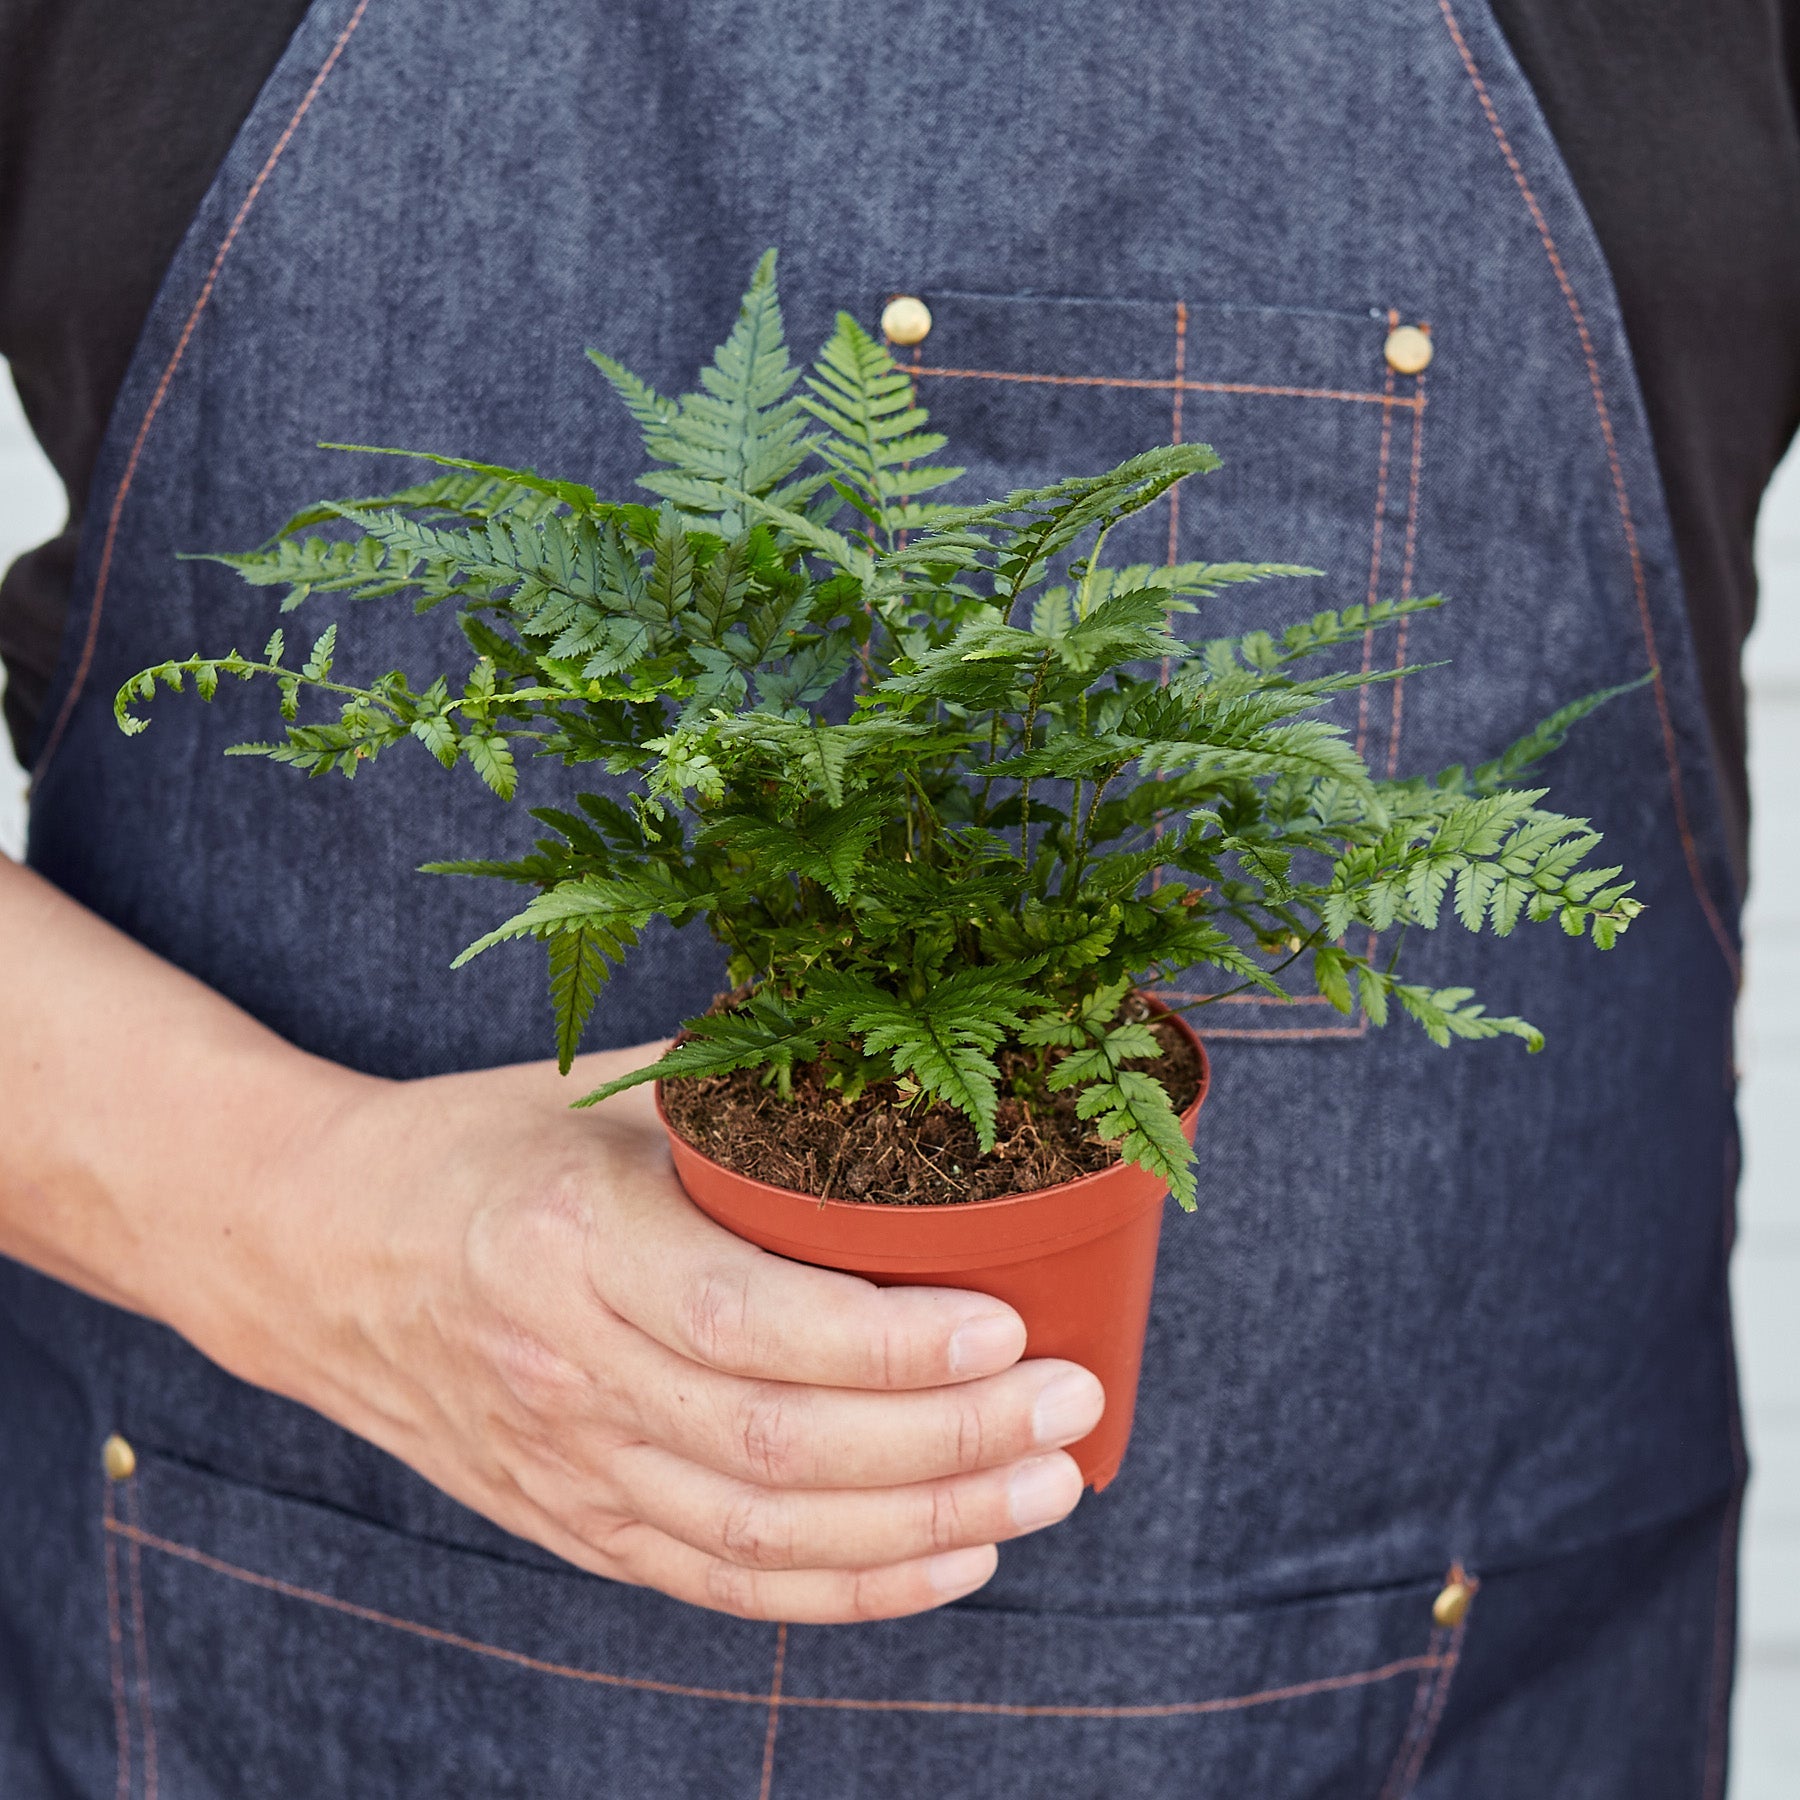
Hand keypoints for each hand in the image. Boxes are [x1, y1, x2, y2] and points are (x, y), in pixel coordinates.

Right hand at [0, 862, 1097, 1622]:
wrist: (307, 1249)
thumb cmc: (470, 1147)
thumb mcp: (591, 1092)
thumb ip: (736, 1094)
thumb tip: (901, 1057)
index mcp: (570, 1240)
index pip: (745, 1323)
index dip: (885, 1342)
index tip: (1009, 1329)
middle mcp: (565, 1371)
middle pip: (779, 1445)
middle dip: (946, 1443)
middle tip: (1071, 1407)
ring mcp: (566, 1466)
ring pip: (766, 1534)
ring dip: (924, 1527)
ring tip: (1044, 1488)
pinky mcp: (574, 1523)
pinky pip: (723, 1584)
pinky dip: (848, 1589)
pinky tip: (950, 1560)